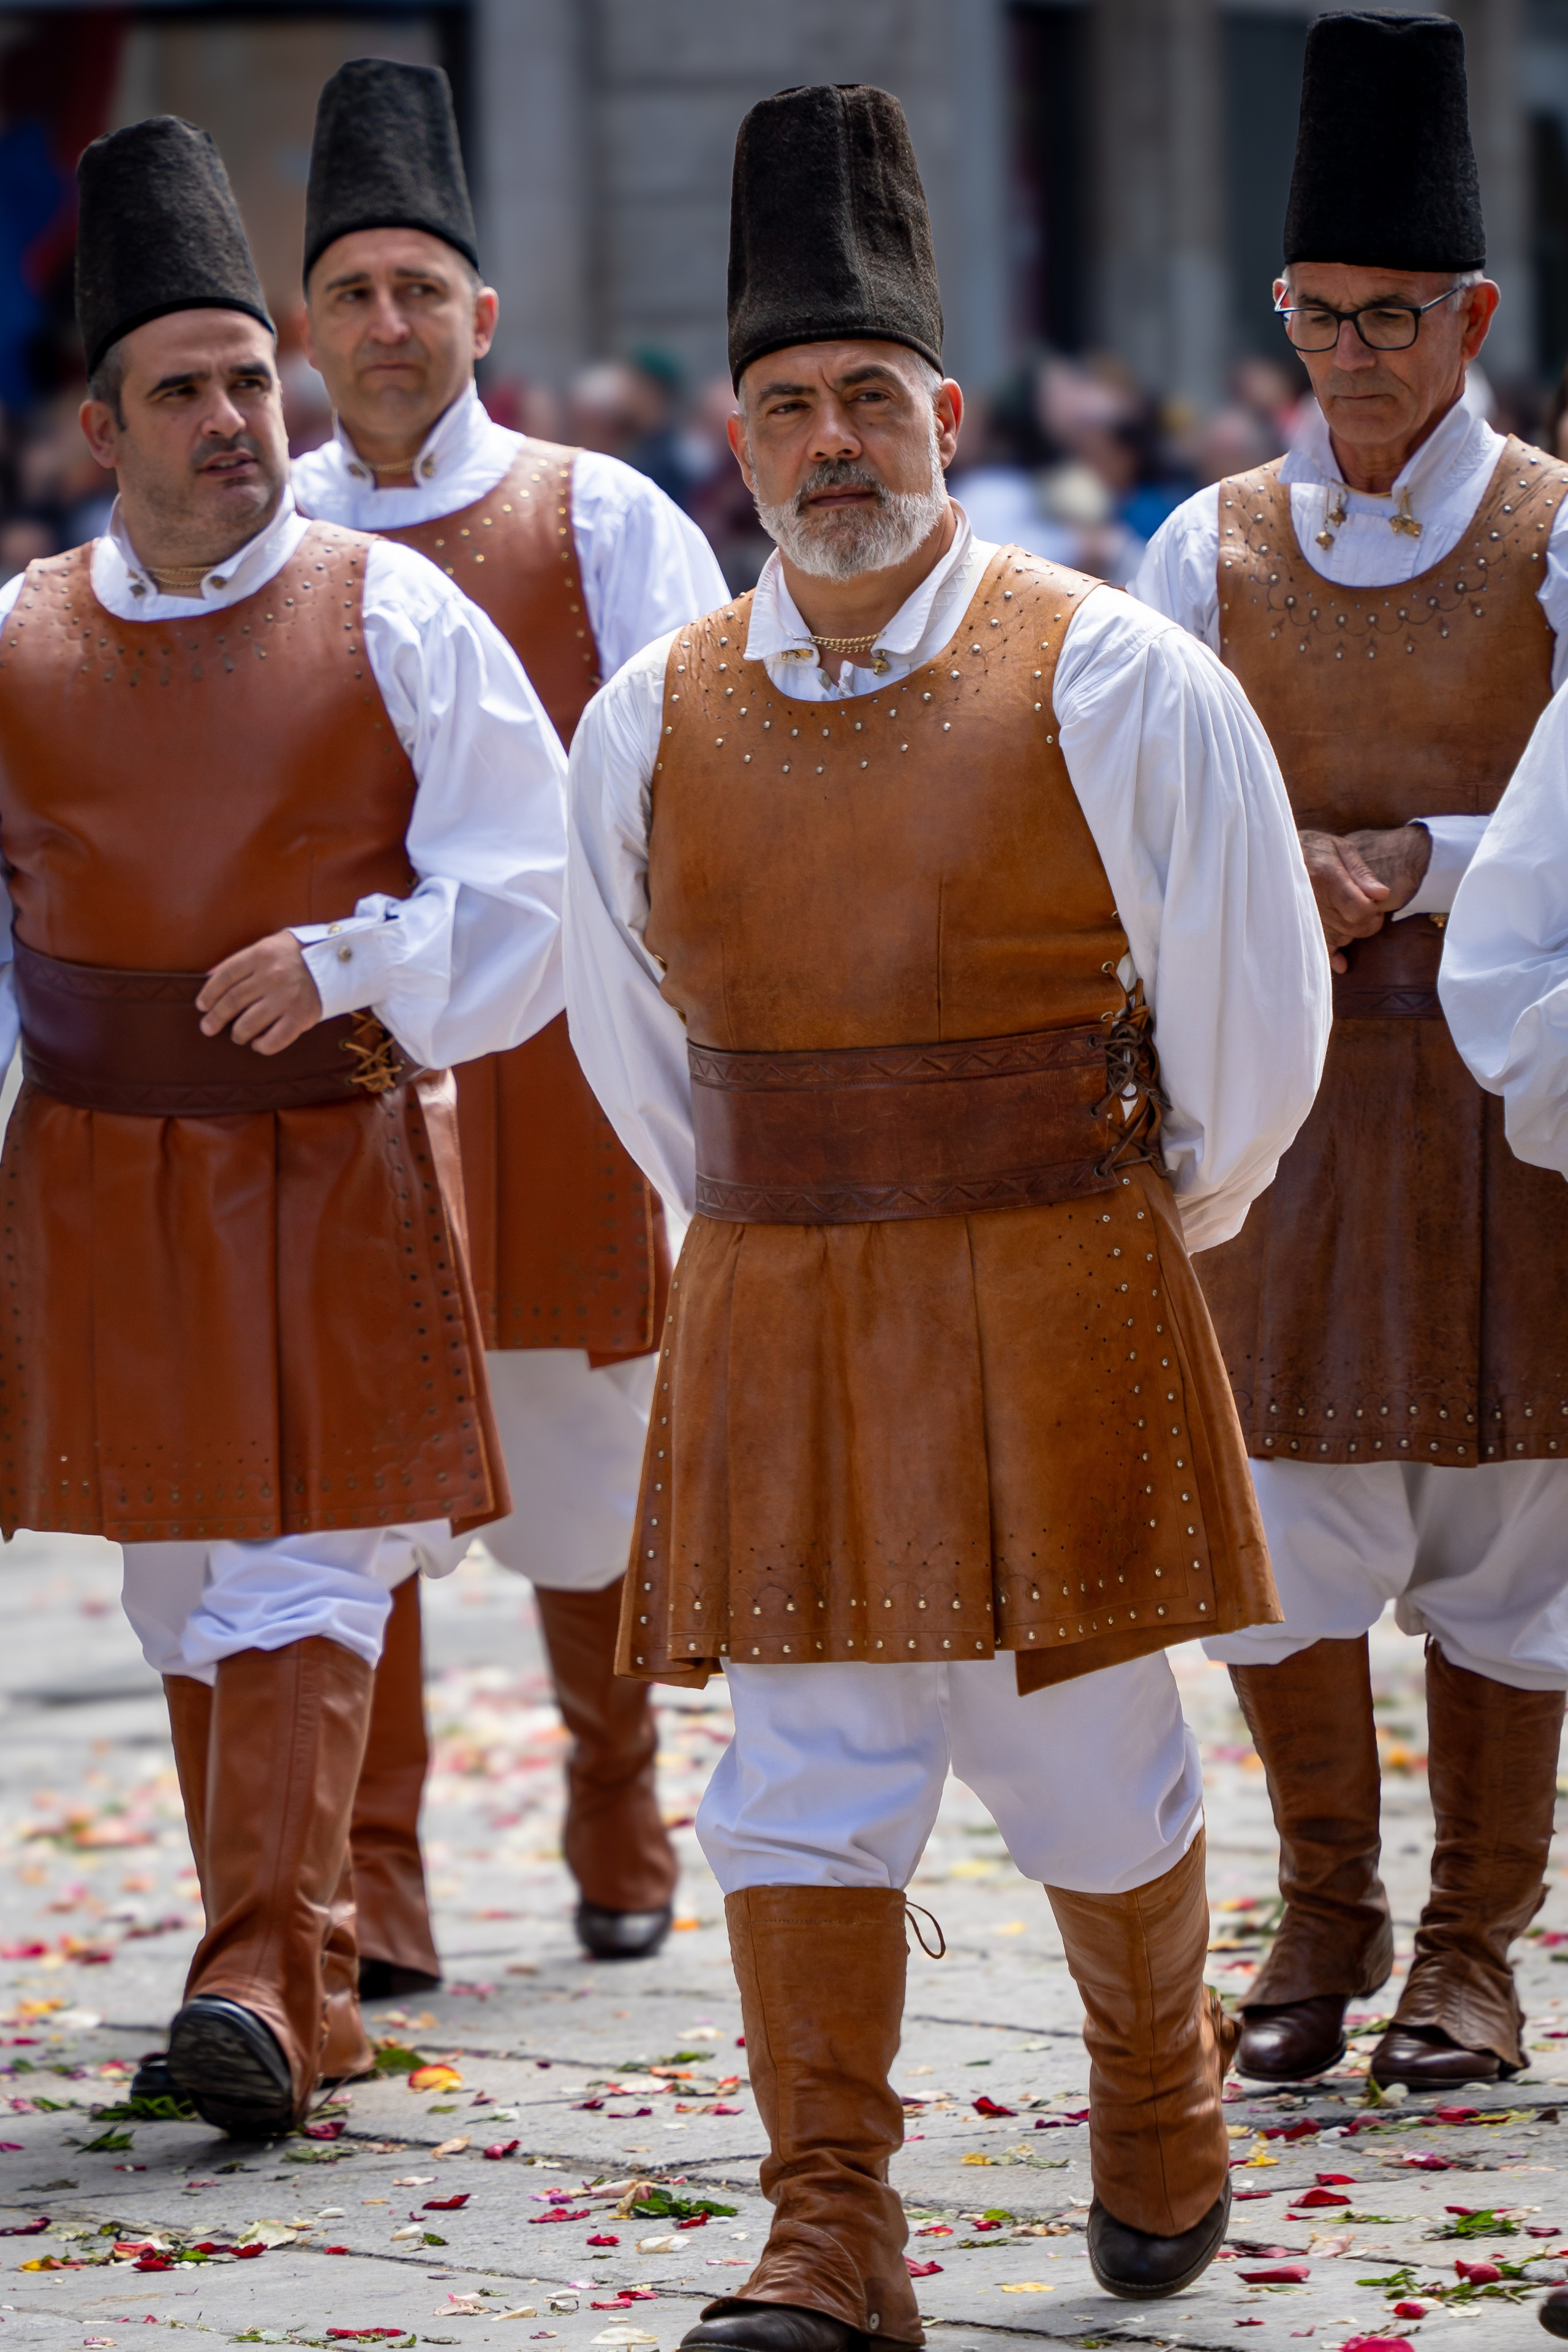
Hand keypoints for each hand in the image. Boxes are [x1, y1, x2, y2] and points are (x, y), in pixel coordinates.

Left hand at [197, 930, 322, 1054]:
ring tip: (237, 1036)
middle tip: (208, 1027)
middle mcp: (271, 977)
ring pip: (249, 1023)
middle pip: (232, 1001)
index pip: (224, 976)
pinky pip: (275, 1039)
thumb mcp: (271, 944)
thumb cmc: (301, 952)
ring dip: (238, 1033)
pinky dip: (262, 1045)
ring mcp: (286, 998)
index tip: (202, 1005)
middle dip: (215, 1018)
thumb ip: (243, 960)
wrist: (340, 961)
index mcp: (261, 955)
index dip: (209, 994)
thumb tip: (211, 976)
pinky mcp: (301, 1017)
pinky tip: (258, 1044)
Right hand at [1296, 824, 1430, 972]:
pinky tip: (1341, 960)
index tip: (1374, 900)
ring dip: (1351, 930)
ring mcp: (1303, 919)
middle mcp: (1312, 901)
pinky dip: (1334, 956)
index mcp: (1325, 877)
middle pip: (1354, 927)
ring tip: (1343, 913)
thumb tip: (1382, 895)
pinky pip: (1320, 951)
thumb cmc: (1312, 849)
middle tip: (1364, 906)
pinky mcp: (1297, 931)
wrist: (1273, 856)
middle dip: (1367, 920)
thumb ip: (1362, 872)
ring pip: (1342, 939)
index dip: (1373, 909)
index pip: (1360, 909)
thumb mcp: (1339, 848)